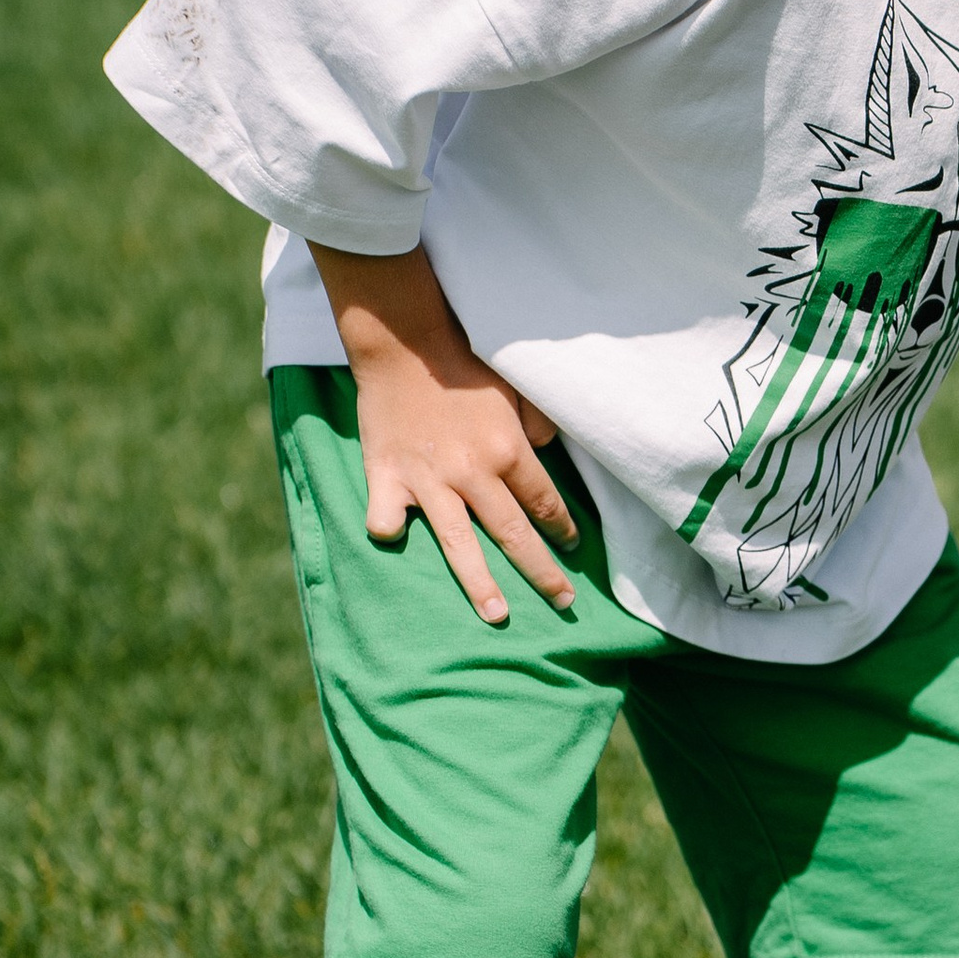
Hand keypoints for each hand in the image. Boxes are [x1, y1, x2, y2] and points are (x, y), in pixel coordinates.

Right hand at [309, 243, 577, 625]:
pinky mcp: (387, 477)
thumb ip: (537, 425)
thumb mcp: (515, 389)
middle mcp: (473, 473)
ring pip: (459, 544)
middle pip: (515, 534)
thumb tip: (548, 452)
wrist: (405, 342)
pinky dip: (390, 529)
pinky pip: (387, 518)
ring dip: (480, 584)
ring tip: (497, 615)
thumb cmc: (465, 363)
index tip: (571, 545)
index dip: (562, 527)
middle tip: (564, 603)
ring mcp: (428, 480)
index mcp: (508, 451)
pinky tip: (395, 534)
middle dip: (543, 572)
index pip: (545, 503)